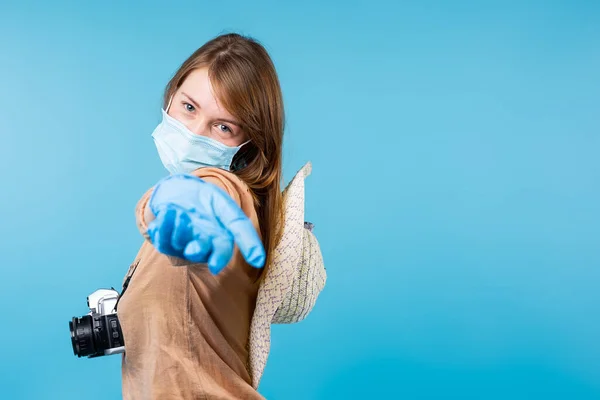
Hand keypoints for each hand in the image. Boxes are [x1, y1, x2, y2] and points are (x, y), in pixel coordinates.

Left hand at [146, 173, 264, 273]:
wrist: (185, 189)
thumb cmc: (211, 203)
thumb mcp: (230, 212)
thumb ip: (244, 233)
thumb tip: (259, 261)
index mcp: (219, 241)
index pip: (220, 253)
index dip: (218, 260)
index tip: (215, 266)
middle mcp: (201, 246)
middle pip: (198, 254)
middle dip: (196, 250)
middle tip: (192, 245)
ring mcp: (181, 244)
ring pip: (177, 244)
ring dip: (177, 229)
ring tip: (178, 212)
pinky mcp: (165, 240)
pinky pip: (160, 240)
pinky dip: (162, 227)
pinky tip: (166, 213)